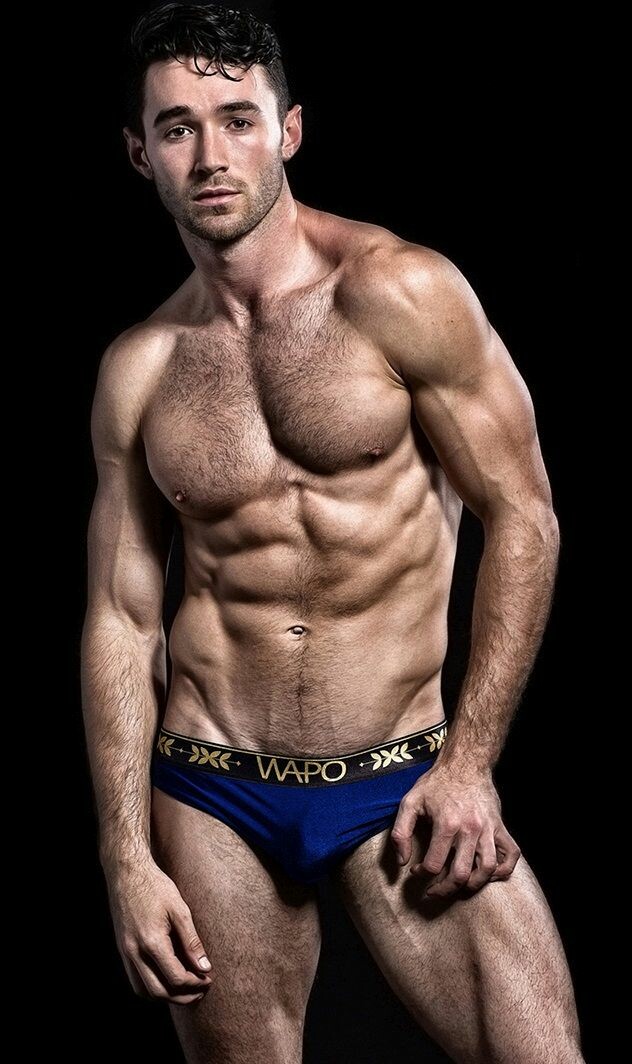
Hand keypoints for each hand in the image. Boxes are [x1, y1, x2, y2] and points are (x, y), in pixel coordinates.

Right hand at [106, 860, 212, 1004]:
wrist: (127, 872)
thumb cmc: (156, 886)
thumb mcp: (180, 909)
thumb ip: (192, 941)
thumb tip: (204, 967)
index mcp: (152, 942)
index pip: (175, 977)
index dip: (194, 983)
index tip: (208, 979)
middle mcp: (134, 952)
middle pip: (159, 992)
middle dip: (182, 997)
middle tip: (200, 991)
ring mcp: (125, 952)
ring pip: (143, 991)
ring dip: (165, 996)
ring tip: (184, 988)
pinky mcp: (121, 949)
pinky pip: (134, 980)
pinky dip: (151, 987)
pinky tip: (166, 978)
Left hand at [390, 762, 520, 897]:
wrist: (465, 763)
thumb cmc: (436, 783)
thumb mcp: (410, 802)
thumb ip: (401, 832)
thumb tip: (403, 861)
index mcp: (446, 824)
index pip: (434, 864)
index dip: (422, 874)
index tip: (417, 871)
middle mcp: (470, 829)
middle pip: (461, 874)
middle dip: (444, 889)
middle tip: (434, 890)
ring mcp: (488, 829)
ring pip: (487, 870)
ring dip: (472, 885)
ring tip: (459, 886)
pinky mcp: (500, 827)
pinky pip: (511, 855)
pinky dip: (503, 870)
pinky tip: (488, 874)